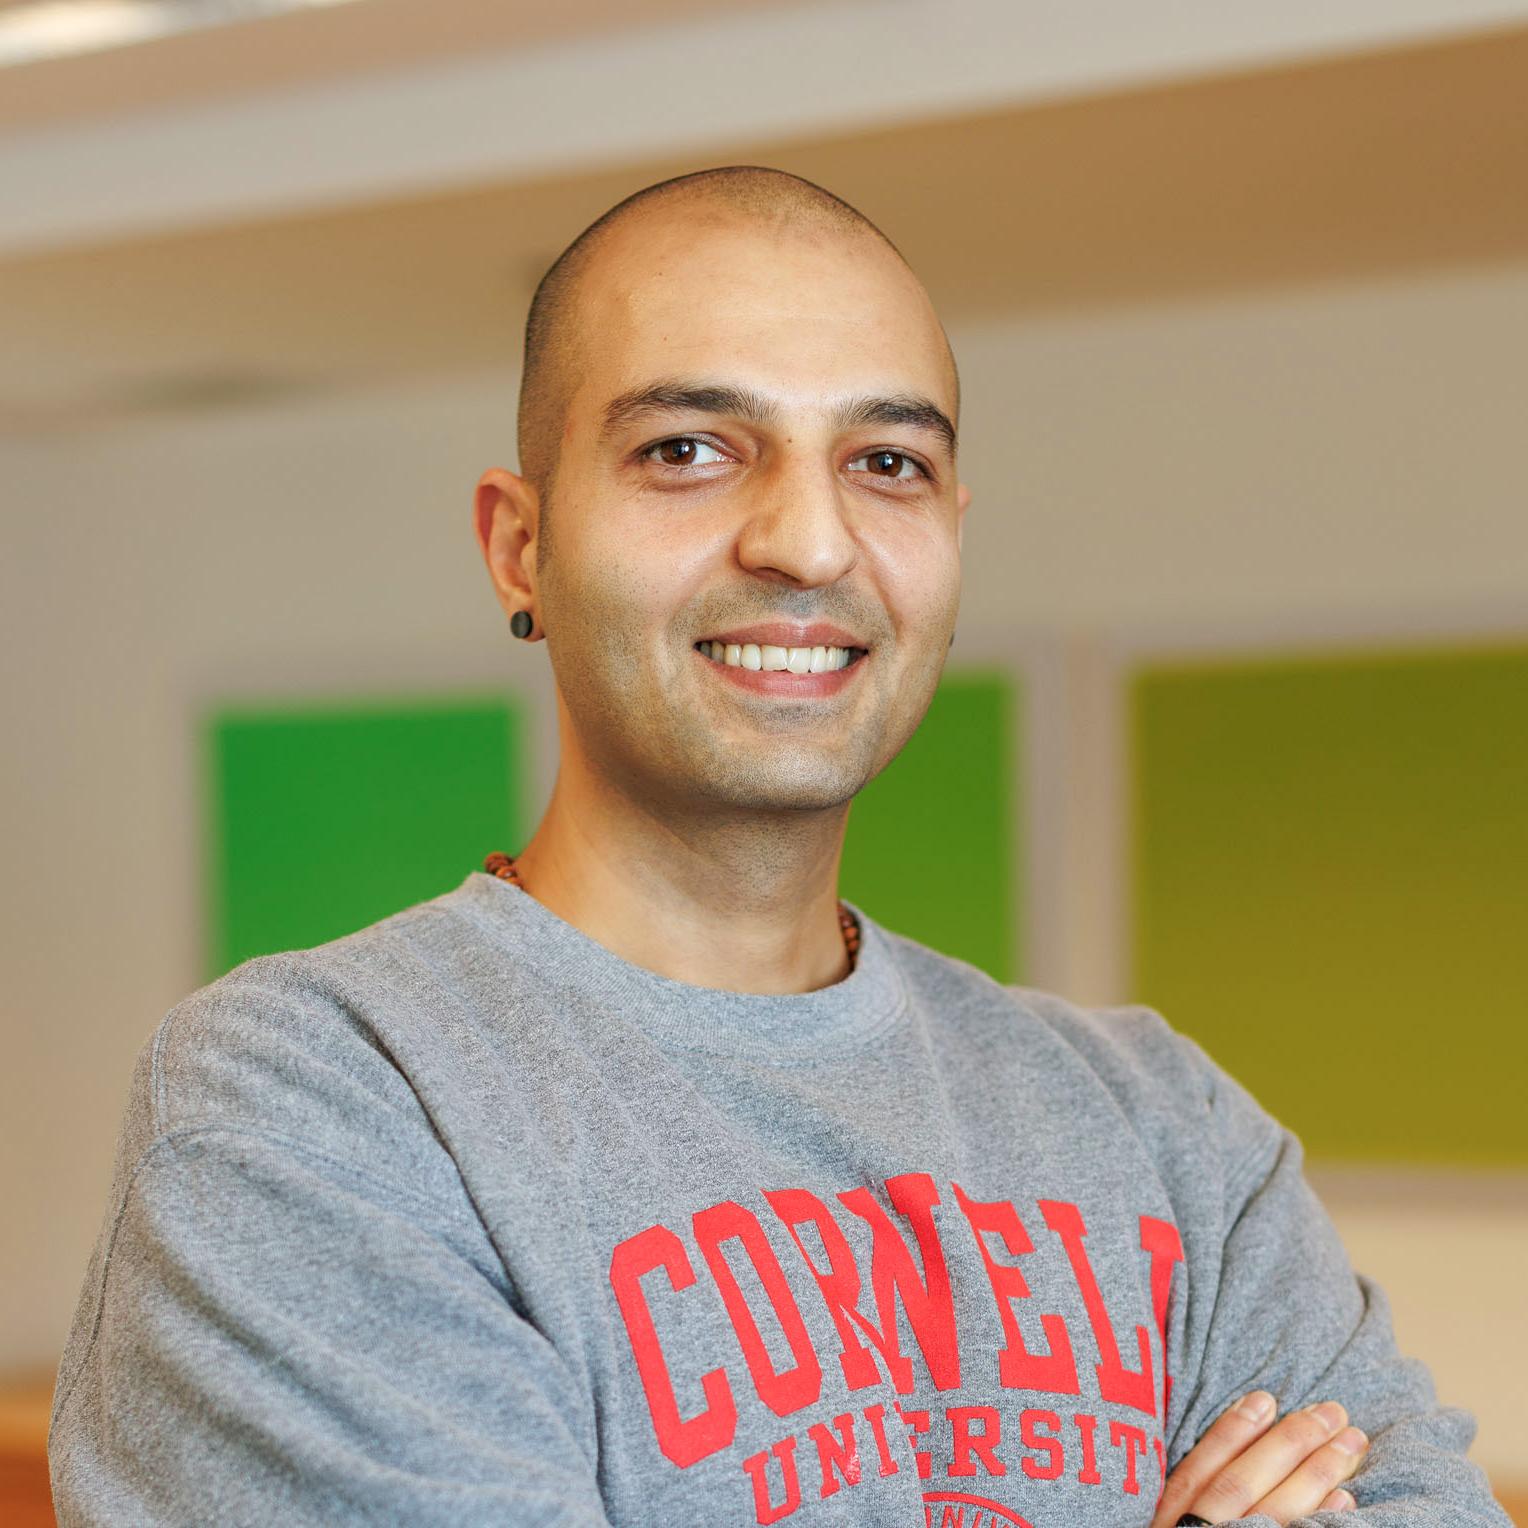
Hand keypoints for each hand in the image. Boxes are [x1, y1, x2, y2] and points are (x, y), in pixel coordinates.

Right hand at [1151, 1391, 1369, 1525]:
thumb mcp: (1167, 1522)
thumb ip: (1190, 1497)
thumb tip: (1237, 1434)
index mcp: (1170, 1520)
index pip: (1199, 1469)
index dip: (1232, 1430)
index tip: (1266, 1397)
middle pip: (1242, 1483)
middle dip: (1290, 1442)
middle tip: (1333, 1412)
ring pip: (1273, 1510)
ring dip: (1317, 1473)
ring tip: (1351, 1443)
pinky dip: (1320, 1519)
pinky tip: (1345, 1498)